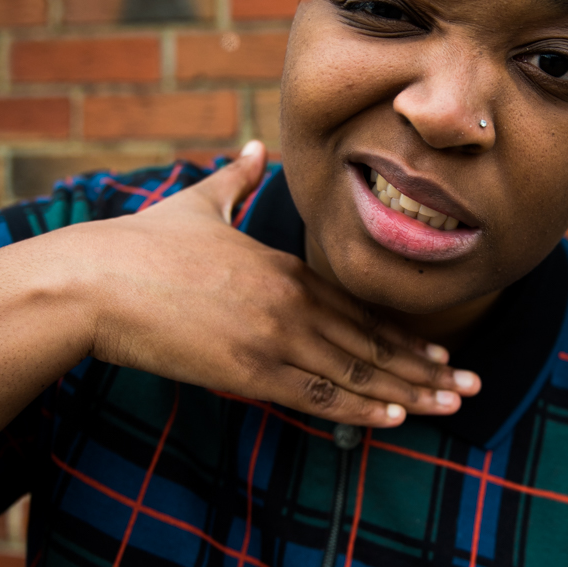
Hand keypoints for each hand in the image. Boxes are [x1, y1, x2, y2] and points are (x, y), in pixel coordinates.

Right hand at [80, 142, 480, 426]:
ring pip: (355, 372)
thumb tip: (253, 147)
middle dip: (425, 368)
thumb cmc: (144, 246)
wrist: (98, 282)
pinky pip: (317, 396)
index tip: (439, 352)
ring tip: (451, 405)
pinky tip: (395, 419)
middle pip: (371, 343)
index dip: (403, 334)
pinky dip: (360, 409)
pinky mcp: (248, 372)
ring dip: (408, 392)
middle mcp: (292, 304)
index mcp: (286, 269)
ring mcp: (274, 339)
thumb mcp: (199, 204)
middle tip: (469, 384)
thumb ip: (235, 179)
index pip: (360, 308)